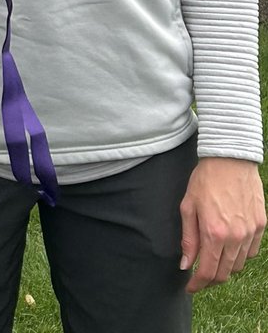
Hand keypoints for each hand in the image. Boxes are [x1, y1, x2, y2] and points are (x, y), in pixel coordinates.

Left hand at [179, 158, 265, 292]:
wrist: (230, 159)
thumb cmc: (205, 180)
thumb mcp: (188, 206)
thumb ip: (188, 239)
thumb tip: (186, 265)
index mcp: (214, 233)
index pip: (208, 272)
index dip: (197, 284)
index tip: (190, 287)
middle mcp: (235, 237)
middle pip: (225, 273)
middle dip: (210, 279)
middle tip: (200, 275)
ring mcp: (251, 232)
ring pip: (239, 265)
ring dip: (225, 267)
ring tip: (213, 258)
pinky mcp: (261, 226)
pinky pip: (251, 251)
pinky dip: (240, 255)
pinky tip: (229, 245)